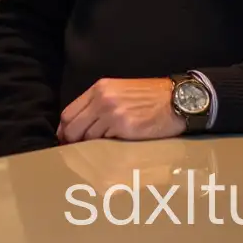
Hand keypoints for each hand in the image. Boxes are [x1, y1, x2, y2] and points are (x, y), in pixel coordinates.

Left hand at [57, 77, 184, 142]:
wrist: (177, 100)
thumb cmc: (150, 98)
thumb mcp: (120, 91)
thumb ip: (98, 104)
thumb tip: (81, 125)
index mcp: (99, 88)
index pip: (68, 113)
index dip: (65, 130)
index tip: (66, 141)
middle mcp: (102, 99)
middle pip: (73, 128)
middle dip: (72, 143)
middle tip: (76, 154)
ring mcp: (112, 113)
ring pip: (88, 138)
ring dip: (90, 148)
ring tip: (98, 154)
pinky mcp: (124, 128)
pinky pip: (105, 144)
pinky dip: (106, 150)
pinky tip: (112, 152)